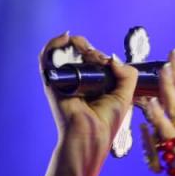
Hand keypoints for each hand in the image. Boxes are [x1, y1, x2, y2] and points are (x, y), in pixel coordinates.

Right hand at [39, 31, 137, 150]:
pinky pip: (47, 57)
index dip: (101, 55)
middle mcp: (78, 79)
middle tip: (100, 60)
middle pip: (81, 52)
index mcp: (94, 83)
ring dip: (77, 44)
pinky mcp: (52, 81)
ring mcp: (64, 79)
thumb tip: (112, 58)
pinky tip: (66, 38)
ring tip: (86, 50)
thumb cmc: (106, 122)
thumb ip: (127, 74)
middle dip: (92, 50)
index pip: (95, 59)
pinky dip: (54, 44)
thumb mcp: (125, 95)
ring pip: (66, 50)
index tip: (110, 62)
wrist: (91, 137)